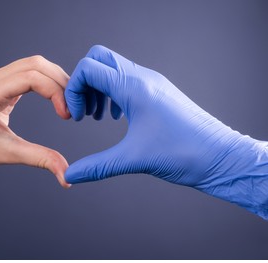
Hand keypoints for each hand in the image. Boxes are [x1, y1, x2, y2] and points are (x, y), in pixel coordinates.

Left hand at [0, 56, 70, 186]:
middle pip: (36, 64)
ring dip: (56, 79)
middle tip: (74, 106)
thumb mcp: (10, 154)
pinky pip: (30, 71)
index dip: (55, 92)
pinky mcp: (3, 80)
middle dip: (61, 82)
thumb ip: (41, 159)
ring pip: (35, 64)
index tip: (67, 115)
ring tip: (68, 102)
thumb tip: (67, 177)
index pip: (31, 77)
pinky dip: (48, 80)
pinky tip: (57, 97)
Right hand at [64, 45, 267, 218]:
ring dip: (97, 89)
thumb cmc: (184, 153)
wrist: (220, 157)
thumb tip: (71, 175)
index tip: (76, 116)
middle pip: (99, 59)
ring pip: (112, 69)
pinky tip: (115, 117)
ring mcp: (151, 83)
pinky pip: (126, 81)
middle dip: (83, 84)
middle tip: (83, 111)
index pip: (88, 69)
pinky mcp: (157, 93)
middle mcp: (142, 78)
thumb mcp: (134, 159)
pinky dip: (112, 94)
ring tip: (96, 117)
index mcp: (134, 87)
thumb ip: (97, 166)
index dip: (73, 90)